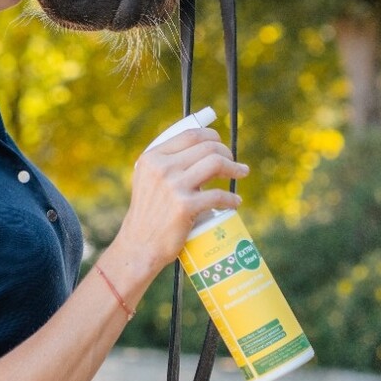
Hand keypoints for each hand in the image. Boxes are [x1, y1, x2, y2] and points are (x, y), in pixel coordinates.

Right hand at [113, 126, 246, 281]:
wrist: (139, 246)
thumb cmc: (148, 214)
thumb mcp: (147, 180)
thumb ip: (165, 164)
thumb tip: (198, 148)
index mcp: (152, 158)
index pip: (190, 135)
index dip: (212, 136)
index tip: (221, 145)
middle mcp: (161, 168)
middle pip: (207, 147)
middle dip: (226, 153)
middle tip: (233, 163)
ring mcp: (173, 187)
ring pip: (216, 163)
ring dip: (234, 168)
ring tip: (241, 173)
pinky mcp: (185, 207)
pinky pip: (217, 195)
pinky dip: (231, 198)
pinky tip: (235, 202)